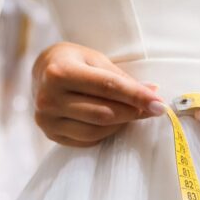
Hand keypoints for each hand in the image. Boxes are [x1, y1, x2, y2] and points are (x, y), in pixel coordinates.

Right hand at [32, 42, 165, 146]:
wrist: (41, 72)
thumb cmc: (72, 62)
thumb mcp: (94, 59)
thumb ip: (120, 78)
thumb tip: (152, 94)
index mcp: (60, 72)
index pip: (107, 87)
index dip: (136, 96)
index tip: (158, 104)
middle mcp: (49, 98)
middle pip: (103, 113)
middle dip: (132, 112)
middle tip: (152, 109)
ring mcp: (47, 120)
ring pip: (96, 130)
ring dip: (121, 124)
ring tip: (130, 113)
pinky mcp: (50, 134)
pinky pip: (86, 140)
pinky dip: (105, 132)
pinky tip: (111, 122)